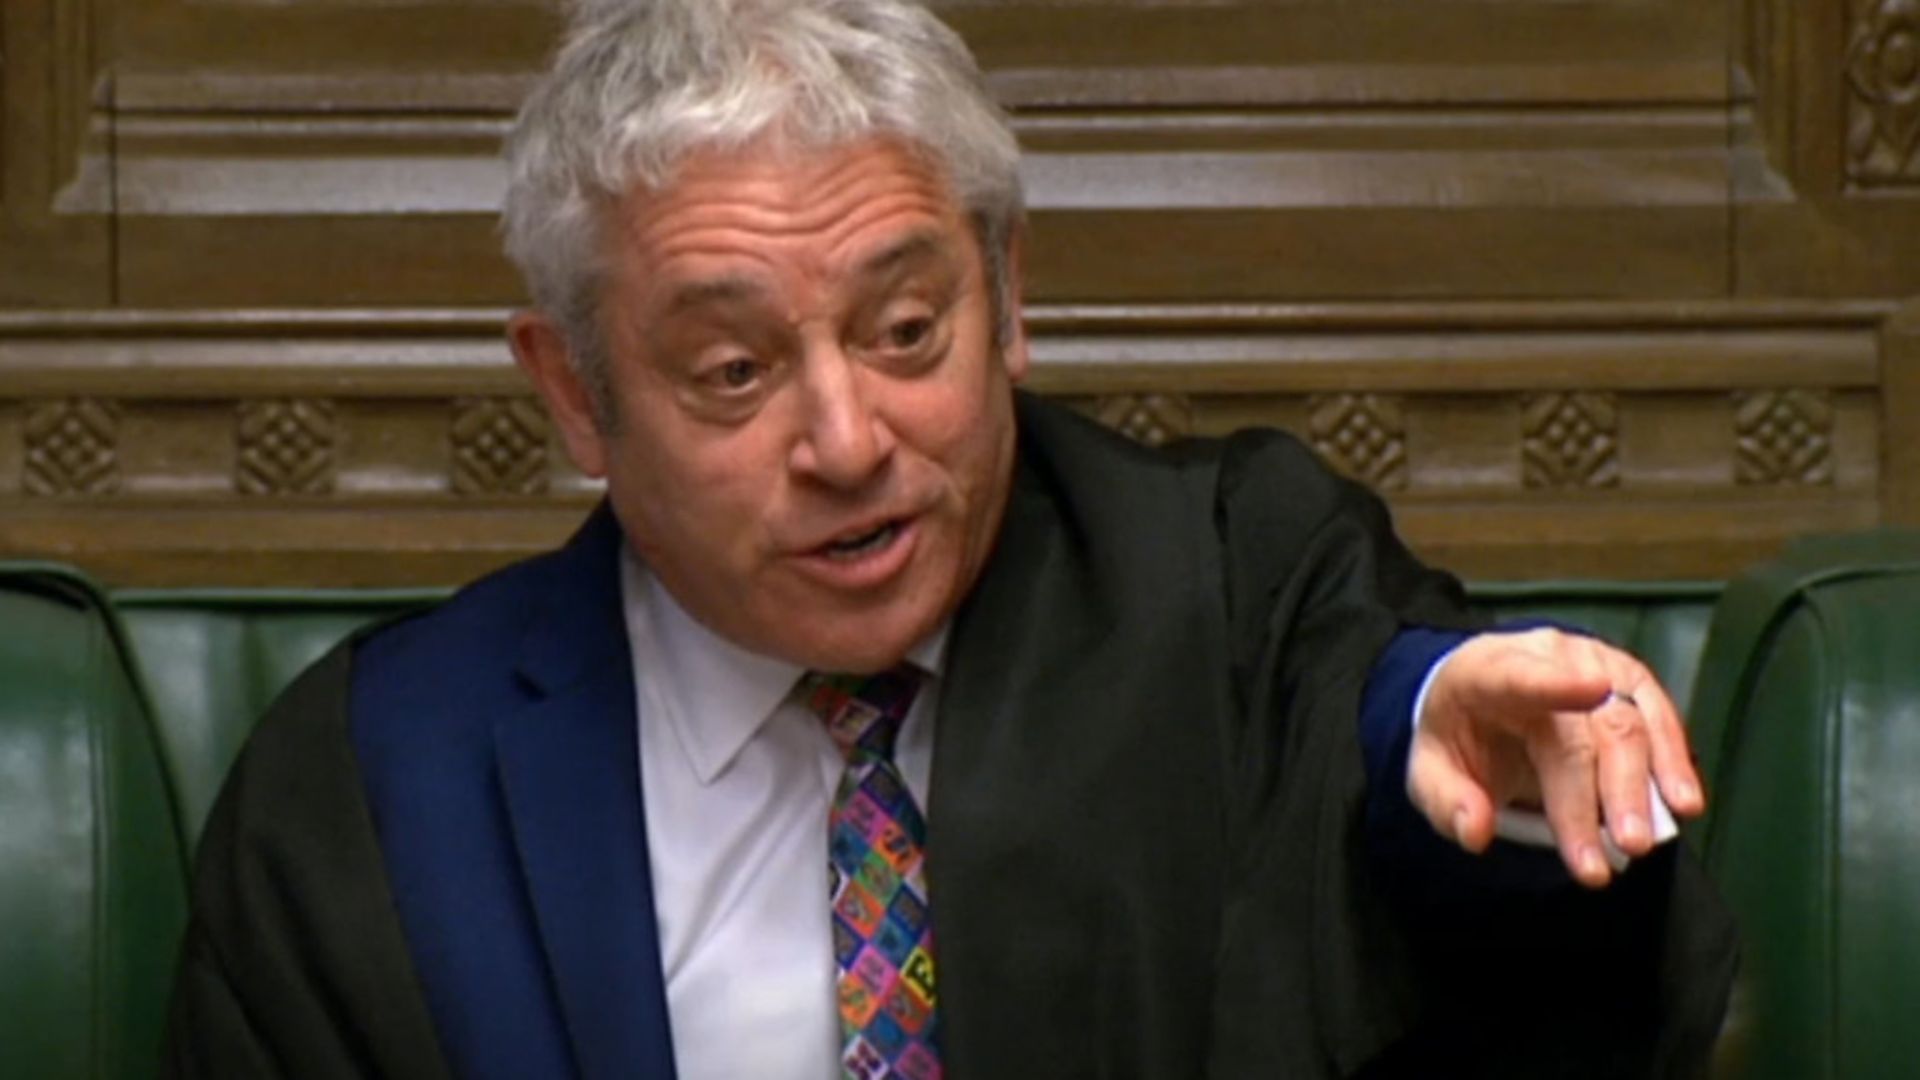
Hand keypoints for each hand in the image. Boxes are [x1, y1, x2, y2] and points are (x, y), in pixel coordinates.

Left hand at [1407, 627, 1705, 887]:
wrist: (1481, 701)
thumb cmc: (1458, 738)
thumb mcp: (1429, 772)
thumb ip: (1447, 802)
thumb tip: (1476, 831)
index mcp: (1483, 672)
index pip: (1517, 675)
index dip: (1554, 682)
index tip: (1592, 690)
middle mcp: (1545, 657)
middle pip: (1586, 726)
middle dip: (1608, 790)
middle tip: (1625, 847)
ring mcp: (1593, 663)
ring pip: (1631, 722)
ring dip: (1644, 785)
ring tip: (1647, 840)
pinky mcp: (1628, 681)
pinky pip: (1659, 719)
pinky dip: (1673, 763)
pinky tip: (1683, 803)